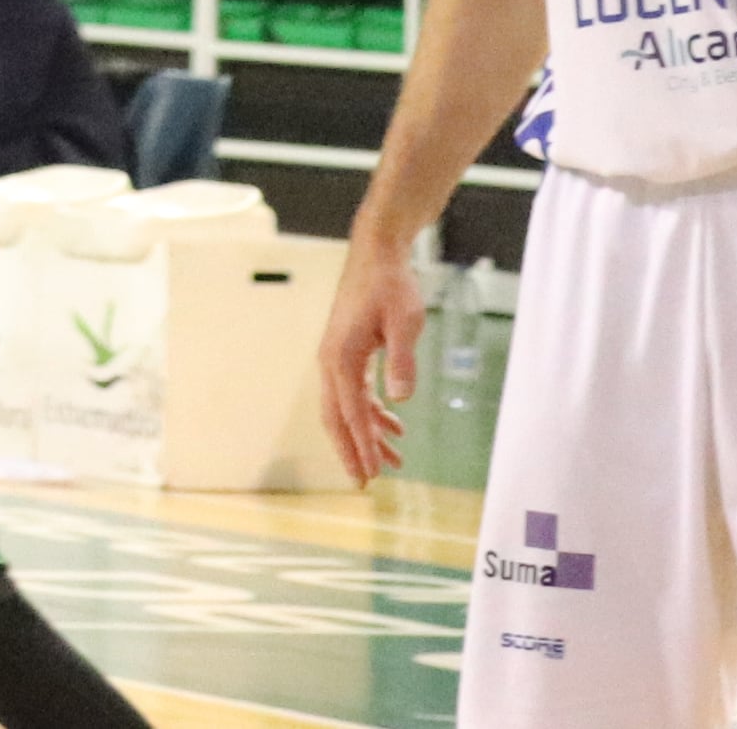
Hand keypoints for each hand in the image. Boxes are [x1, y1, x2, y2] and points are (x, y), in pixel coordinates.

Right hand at [316, 230, 428, 481]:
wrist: (377, 253)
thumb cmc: (391, 284)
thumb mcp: (405, 322)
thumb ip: (400, 361)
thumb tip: (399, 400)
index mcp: (340, 357)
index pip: (351, 412)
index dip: (362, 446)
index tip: (371, 474)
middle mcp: (331, 360)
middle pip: (337, 417)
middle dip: (352, 450)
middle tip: (366, 482)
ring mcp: (337, 356)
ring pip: (346, 407)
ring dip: (367, 434)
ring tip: (393, 460)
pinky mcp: (348, 351)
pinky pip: (355, 392)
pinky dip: (372, 412)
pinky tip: (394, 425)